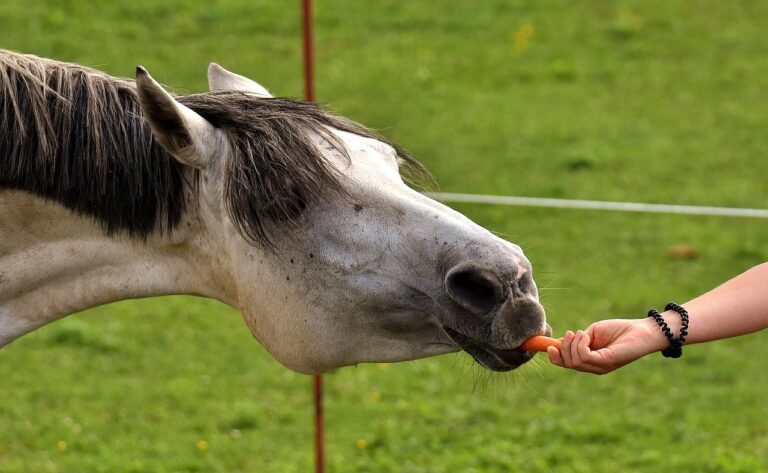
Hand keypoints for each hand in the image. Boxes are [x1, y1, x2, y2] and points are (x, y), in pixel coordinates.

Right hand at [547, 318, 665, 373]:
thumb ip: (578, 339)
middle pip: (567, 363)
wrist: (642, 331)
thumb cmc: (619, 330)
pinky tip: (586, 334)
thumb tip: (560, 342)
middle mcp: (594, 367)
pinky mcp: (606, 362)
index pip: (566, 364)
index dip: (555, 357)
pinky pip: (584, 356)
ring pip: (574, 361)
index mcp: (590, 361)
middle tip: (570, 333)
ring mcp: (600, 366)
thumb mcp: (592, 333)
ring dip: (572, 344)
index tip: (550, 345)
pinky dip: (580, 343)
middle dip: (563, 347)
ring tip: (580, 332)